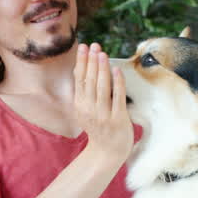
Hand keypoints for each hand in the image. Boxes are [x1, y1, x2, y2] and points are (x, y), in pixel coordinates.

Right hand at [73, 43, 131, 166]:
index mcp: (79, 106)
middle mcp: (89, 109)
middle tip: (95, 45)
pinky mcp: (118, 119)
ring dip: (102, 68)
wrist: (107, 152)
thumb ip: (84, 94)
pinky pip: (117, 97)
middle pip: (90, 81)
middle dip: (92, 61)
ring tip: (103, 54)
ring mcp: (103, 115)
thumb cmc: (98, 128)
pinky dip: (117, 83)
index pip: (79, 79)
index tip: (84, 47)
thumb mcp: (85, 111)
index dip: (82, 62)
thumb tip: (85, 69)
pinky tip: (117, 70)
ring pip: (102, 87)